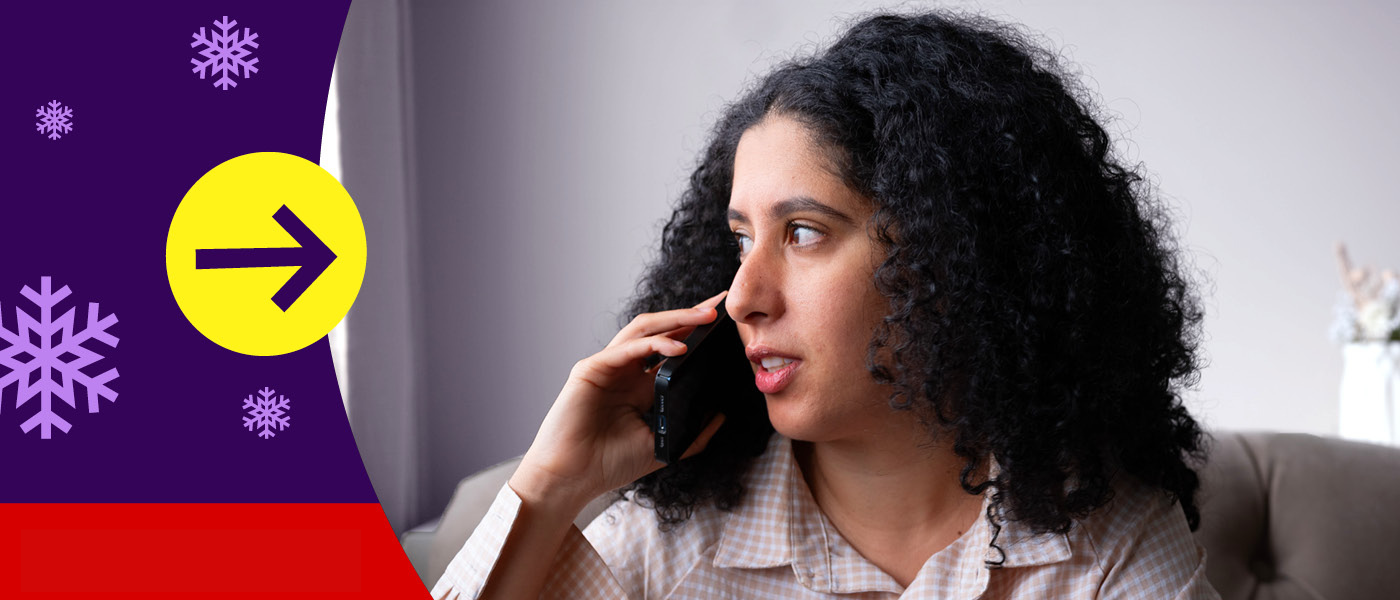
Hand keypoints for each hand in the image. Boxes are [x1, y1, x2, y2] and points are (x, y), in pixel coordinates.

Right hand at [509, 291, 728, 513]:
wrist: (572, 479)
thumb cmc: (609, 464)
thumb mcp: (663, 448)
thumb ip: (692, 434)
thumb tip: (721, 416)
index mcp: (640, 387)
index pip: (671, 350)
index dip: (695, 334)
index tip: (724, 324)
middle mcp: (625, 372)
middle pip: (659, 332)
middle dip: (690, 316)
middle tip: (719, 306)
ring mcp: (607, 367)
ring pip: (643, 331)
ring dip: (675, 320)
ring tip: (705, 316)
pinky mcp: (590, 369)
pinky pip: (626, 349)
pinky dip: (653, 344)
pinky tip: (678, 348)